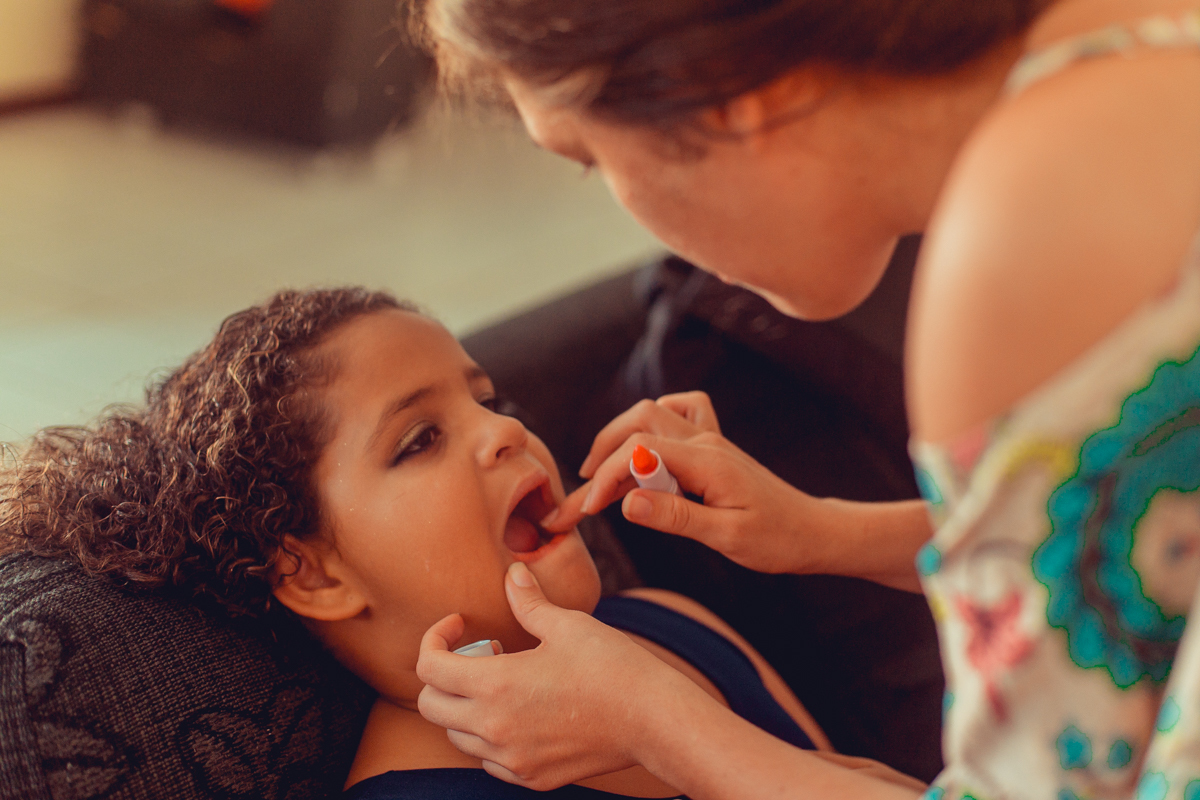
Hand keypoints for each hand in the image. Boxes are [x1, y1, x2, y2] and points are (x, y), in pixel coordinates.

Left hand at [416, 563, 692, 789]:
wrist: (654, 719)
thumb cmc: (613, 666)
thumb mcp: (568, 624)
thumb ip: (528, 602)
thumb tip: (512, 572)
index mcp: (496, 685)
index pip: (429, 668)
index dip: (436, 638)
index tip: (460, 624)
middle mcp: (495, 729)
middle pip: (431, 706)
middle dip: (444, 674)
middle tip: (483, 652)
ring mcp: (512, 758)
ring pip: (457, 735)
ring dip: (465, 705)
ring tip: (506, 680)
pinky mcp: (532, 777)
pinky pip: (488, 759)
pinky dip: (489, 735)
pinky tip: (521, 711)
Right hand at [542, 392, 828, 575]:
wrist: (814, 532)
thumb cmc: (777, 540)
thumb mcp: (726, 537)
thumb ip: (675, 517)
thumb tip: (625, 503)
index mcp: (707, 461)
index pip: (639, 450)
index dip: (605, 476)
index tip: (589, 509)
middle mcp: (706, 442)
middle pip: (640, 419)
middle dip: (603, 451)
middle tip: (587, 492)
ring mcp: (711, 440)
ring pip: (654, 414)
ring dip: (622, 438)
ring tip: (605, 478)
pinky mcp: (714, 448)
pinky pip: (682, 414)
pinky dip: (655, 424)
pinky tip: (647, 454)